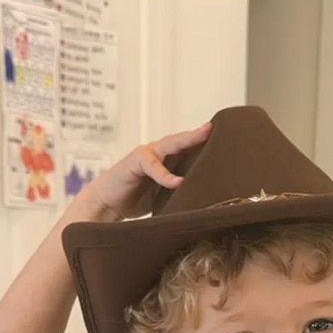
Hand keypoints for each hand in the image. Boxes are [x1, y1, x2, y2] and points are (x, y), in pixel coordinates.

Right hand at [84, 122, 211, 220]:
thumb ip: (180, 192)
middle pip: (182, 141)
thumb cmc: (135, 200)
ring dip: (186, 140)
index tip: (225, 139)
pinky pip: (153, 166)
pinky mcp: (135, 163)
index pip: (188, 149)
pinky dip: (165, 174)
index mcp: (167, 161)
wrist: (107, 204)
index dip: (203, 143)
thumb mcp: (164, 196)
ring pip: (169, 145)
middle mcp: (158, 154)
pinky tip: (177, 181)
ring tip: (203, 136)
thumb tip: (205, 201)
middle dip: (199, 134)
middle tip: (216, 128)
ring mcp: (146, 156)